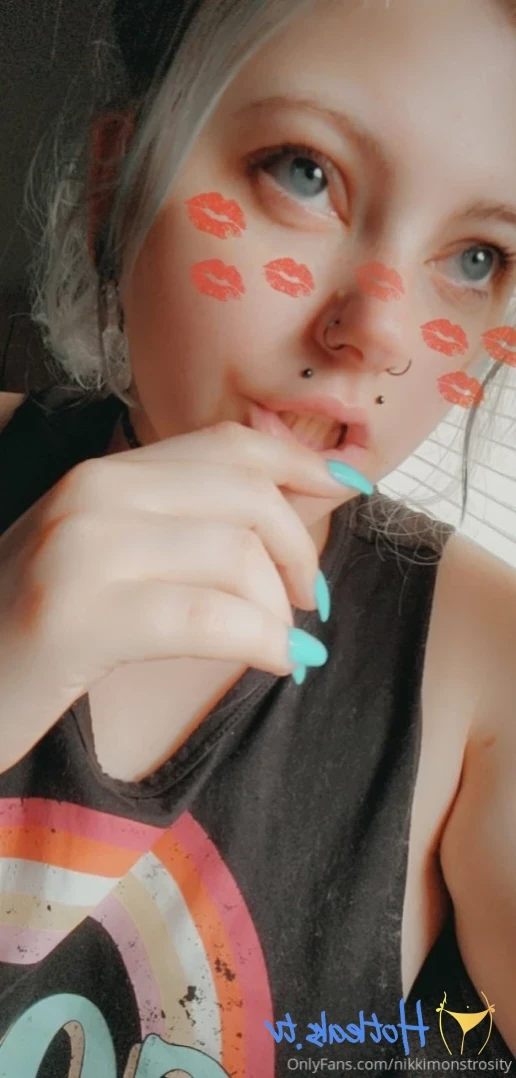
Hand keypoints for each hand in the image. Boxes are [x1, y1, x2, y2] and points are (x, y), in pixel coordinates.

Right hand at [0, 420, 364, 771]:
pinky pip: (208, 617)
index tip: (348, 488)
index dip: (300, 460)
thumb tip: (287, 522)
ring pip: (235, 556)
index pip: (225, 444)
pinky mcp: (75, 619)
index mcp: (101, 477)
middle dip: (302, 548)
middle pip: (245, 492)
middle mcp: (90, 495)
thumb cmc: (30, 637)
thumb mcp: (100, 561)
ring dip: (282, 609)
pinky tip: (281, 662)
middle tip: (313, 601)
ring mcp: (79, 551)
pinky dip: (263, 641)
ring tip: (287, 645)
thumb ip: (174, 529)